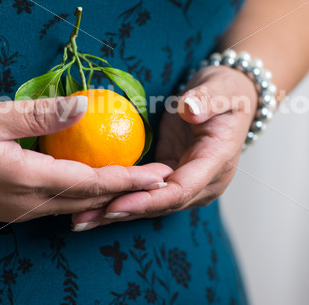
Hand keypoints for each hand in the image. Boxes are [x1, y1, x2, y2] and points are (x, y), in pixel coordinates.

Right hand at [0, 96, 171, 221]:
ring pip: (74, 204)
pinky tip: (94, 184)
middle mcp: (26, 203)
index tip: (161, 174)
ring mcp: (16, 209)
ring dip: (108, 194)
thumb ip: (39, 113)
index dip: (129, 178)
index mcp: (25, 181)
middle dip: (128, 190)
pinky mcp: (8, 206)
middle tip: (162, 179)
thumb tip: (84, 105)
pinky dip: (83, 194)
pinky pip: (56, 203)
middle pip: (89, 199)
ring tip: (137, 182)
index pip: (91, 182)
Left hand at [71, 66, 256, 229]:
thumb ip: (207, 99)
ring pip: (150, 204)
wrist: (230, 98)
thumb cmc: (226, 91)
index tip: (115, 204)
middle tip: (82, 217)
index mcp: (216, 164)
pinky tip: (91, 202)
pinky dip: (120, 197)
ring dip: (115, 212)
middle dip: (122, 212)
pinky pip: (145, 192)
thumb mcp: (221, 89)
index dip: (147, 200)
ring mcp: (187, 183)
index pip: (180, 191)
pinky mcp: (172, 176)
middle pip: (160, 205)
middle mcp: (203, 183)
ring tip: (78, 219)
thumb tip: (190, 110)